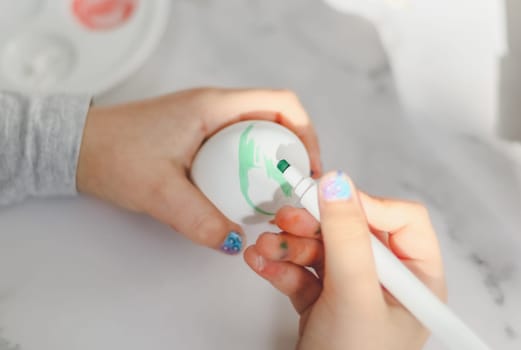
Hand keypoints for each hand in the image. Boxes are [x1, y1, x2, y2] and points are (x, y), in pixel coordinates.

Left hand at [76, 87, 320, 253]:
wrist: (79, 147)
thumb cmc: (113, 155)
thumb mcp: (160, 192)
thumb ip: (200, 220)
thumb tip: (236, 243)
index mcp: (214, 106)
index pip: (281, 104)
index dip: (306, 134)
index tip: (308, 170)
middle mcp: (215, 107)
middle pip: (276, 120)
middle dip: (293, 153)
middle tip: (294, 190)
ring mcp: (207, 119)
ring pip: (258, 133)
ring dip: (272, 161)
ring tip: (274, 196)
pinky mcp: (197, 134)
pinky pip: (238, 145)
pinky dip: (251, 165)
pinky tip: (244, 192)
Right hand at [244, 171, 445, 348]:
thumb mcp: (354, 295)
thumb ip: (347, 236)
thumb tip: (338, 182)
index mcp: (415, 277)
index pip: (399, 219)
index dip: (364, 204)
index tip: (329, 198)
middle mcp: (386, 280)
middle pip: (350, 229)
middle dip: (314, 225)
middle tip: (288, 218)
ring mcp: (351, 289)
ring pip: (320, 248)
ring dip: (289, 244)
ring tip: (266, 246)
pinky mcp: (322, 299)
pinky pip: (301, 270)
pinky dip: (280, 265)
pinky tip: (261, 262)